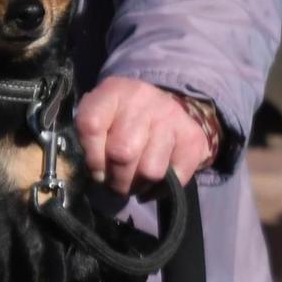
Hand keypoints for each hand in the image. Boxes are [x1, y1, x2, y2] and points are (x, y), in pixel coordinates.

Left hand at [75, 77, 211, 198]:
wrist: (160, 107)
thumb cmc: (121, 119)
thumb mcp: (98, 117)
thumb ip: (88, 140)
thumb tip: (96, 174)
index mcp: (113, 91)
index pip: (92, 125)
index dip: (91, 157)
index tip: (96, 170)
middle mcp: (143, 99)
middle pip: (123, 153)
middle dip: (115, 179)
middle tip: (115, 182)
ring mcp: (170, 116)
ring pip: (150, 170)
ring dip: (138, 185)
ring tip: (133, 182)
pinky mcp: (193, 137)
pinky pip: (175, 177)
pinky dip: (160, 190)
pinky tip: (151, 184)